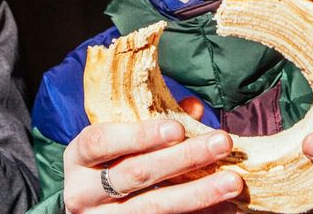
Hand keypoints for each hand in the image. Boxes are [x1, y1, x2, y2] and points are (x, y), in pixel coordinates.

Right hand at [63, 119, 242, 212]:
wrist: (90, 209)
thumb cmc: (109, 163)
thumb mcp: (117, 141)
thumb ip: (153, 121)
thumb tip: (194, 109)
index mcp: (79, 158)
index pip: (102, 143)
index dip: (140, 135)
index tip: (176, 129)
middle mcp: (84, 193)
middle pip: (135, 174)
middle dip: (183, 158)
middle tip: (222, 143)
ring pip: (153, 208)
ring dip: (198, 193)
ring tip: (233, 182)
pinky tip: (225, 206)